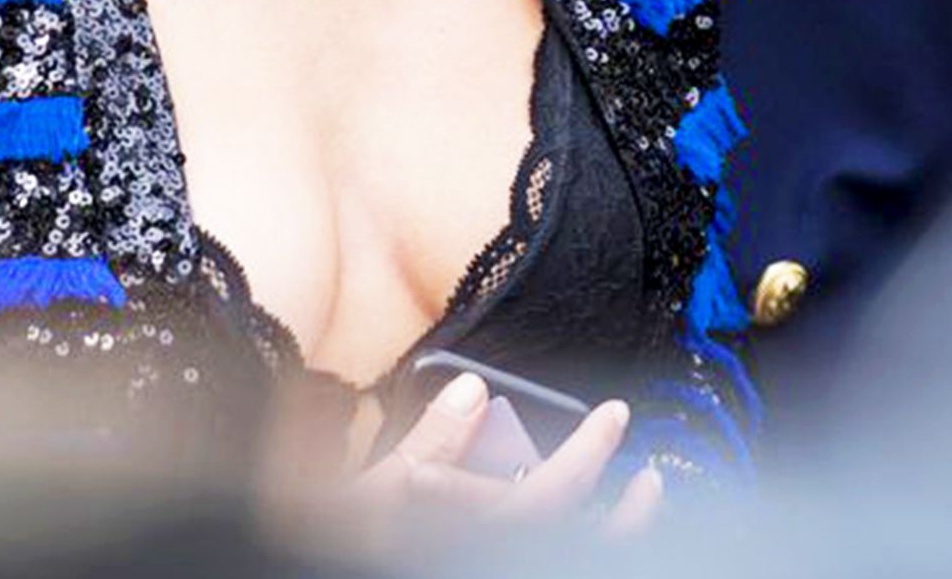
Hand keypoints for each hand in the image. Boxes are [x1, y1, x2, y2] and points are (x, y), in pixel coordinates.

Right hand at [315, 371, 664, 559]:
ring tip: (627, 507)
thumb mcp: (372, 489)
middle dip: (626, 520)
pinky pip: (545, 560)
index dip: (590, 454)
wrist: (303, 567)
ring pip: (568, 558)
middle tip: (649, 480)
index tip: (614, 416)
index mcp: (466, 531)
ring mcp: (483, 565)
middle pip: (579, 547)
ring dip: (606, 538)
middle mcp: (490, 558)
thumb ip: (428, 442)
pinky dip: (566, 546)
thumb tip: (473, 391)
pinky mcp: (472, 568)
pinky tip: (570, 531)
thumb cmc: (344, 536)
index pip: (552, 496)